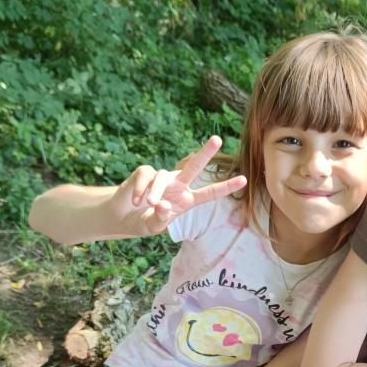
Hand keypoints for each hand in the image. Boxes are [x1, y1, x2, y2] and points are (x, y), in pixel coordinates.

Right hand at [113, 136, 246, 236]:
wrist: (122, 216)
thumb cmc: (143, 221)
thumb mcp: (153, 226)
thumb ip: (160, 219)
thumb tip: (162, 205)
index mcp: (187, 200)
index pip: (209, 193)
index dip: (226, 187)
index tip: (244, 180)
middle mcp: (178, 186)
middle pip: (194, 167)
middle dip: (205, 153)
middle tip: (218, 139)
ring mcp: (162, 178)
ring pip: (163, 177)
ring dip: (156, 191)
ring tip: (148, 202)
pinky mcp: (145, 173)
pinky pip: (145, 177)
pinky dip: (140, 189)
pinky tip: (135, 200)